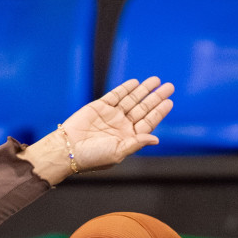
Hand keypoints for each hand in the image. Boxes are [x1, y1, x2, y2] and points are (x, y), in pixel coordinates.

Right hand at [22, 78, 174, 183]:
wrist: (67, 150)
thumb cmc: (92, 157)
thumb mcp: (118, 152)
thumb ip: (137, 143)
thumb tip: (156, 139)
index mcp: (128, 138)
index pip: (148, 122)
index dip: (159, 112)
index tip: (169, 102)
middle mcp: (121, 126)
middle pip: (143, 109)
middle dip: (156, 97)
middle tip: (169, 87)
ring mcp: (111, 116)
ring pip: (131, 100)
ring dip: (143, 90)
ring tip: (156, 81)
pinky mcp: (99, 107)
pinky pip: (116, 95)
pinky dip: (125, 89)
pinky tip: (135, 83)